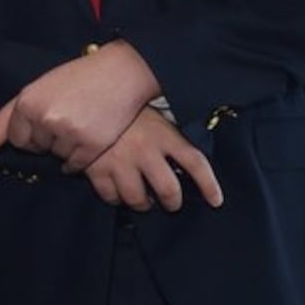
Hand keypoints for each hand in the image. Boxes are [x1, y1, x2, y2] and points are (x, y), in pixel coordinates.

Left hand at [0, 41, 158, 165]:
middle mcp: (46, 119)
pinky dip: (79, 159)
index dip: (31, 133)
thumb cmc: (78, 78)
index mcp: (29, 102)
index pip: (16, 138)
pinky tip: (88, 141)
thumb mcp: (39, 88)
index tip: (47, 122)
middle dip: (49, 139)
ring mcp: (69, 133)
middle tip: (68, 119)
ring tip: (82, 124)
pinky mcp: (91, 145)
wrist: (120, 74)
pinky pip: (75, 165)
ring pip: (57, 156)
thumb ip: (9, 115)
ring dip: (68, 146)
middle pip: (37, 148)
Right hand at [81, 109, 224, 213]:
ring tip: (144, 200)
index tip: (216, 201)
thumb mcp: (155, 118)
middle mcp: (145, 151)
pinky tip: (119, 192)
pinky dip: (116, 199)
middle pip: (168, 189)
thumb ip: (170, 139)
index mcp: (164, 135)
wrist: (88, 101)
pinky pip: (110, 196)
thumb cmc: (127, 111)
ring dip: (143, 203)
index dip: (209, 185)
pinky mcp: (97, 169)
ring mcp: (121, 162)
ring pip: (138, 199)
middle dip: (173, 202)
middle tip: (171, 203)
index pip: (196, 163)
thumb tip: (186, 165)